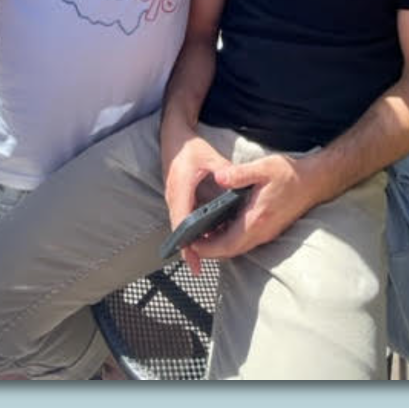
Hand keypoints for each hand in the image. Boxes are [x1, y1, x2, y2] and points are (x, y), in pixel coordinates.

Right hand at [162, 136, 233, 273]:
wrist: (173, 139)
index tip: (193, 259)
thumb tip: (235, 183)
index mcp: (181, 189)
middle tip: (199, 268)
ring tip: (202, 259)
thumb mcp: (210, 156)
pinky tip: (203, 238)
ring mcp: (172, 198)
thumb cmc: (191, 147)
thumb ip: (224, 171)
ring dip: (189, 241)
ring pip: (180, 226)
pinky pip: (182, 218)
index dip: (187, 243)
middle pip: (179, 230)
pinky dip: (190, 230)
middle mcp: (173, 197)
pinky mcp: (176, 198)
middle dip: (188, 249)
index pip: (182, 222)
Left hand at [195, 154, 321, 261]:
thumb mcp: (263, 167)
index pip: (227, 244)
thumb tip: (219, 177)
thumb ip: (239, 173)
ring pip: (237, 248)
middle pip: (229, 251)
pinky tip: (220, 225)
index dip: (206, 248)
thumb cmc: (290, 174)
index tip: (190, 243)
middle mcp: (261, 232)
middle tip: (189, 239)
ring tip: (200, 232)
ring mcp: (266, 233)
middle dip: (208, 249)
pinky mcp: (268, 230)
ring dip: (219, 245)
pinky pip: (245, 241)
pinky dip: (229, 239)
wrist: (314, 181)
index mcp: (256, 219)